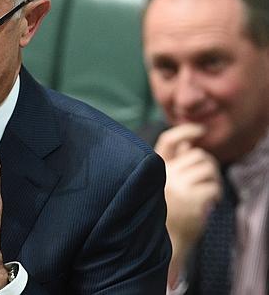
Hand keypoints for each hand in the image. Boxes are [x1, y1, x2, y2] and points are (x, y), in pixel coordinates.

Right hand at [155, 123, 221, 284]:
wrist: (163, 241)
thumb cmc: (165, 211)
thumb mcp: (164, 182)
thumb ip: (174, 162)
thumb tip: (189, 143)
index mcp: (155, 168)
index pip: (169, 140)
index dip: (186, 130)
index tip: (200, 130)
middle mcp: (165, 173)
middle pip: (198, 154)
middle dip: (208, 164)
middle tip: (207, 178)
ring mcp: (178, 186)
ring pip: (208, 167)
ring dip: (213, 178)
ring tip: (208, 191)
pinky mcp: (192, 199)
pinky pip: (214, 186)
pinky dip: (216, 194)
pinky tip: (209, 203)